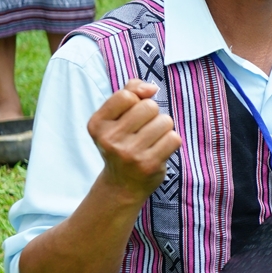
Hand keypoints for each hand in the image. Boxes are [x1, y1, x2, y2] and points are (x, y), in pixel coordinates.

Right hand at [87, 80, 181, 201]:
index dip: (137, 100)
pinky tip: (159, 150)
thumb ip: (130, 91)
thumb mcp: (116, 117)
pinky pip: (174, 138)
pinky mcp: (149, 164)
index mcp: (97, 124)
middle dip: (153, 114)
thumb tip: (151, 87)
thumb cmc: (122, 143)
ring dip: (164, 128)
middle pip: (149, 107)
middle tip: (144, 130)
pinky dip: (171, 141)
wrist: (122, 184)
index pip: (126, 95)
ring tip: (151, 140)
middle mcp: (109, 139)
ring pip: (164, 121)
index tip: (133, 113)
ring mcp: (129, 153)